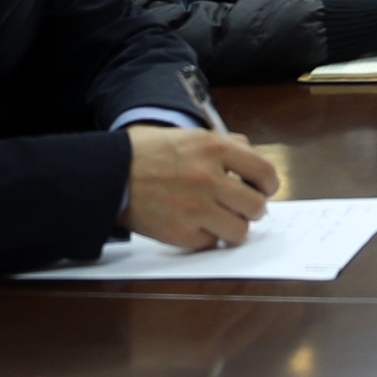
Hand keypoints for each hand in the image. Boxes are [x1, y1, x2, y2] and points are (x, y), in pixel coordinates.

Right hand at [121, 126, 277, 249]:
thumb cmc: (145, 152)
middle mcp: (209, 178)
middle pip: (256, 206)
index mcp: (214, 148)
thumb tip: (248, 154)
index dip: (268, 184)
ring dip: (233, 227)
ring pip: (239, 231)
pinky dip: (206, 237)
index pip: (265, 171)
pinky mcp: (181, 233)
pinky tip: (194, 224)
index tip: (264, 189)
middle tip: (240, 207)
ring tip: (219, 219)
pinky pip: (211, 242)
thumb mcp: (186, 134)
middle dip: (252, 209)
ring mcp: (196, 209)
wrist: (108, 175)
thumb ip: (222, 144)